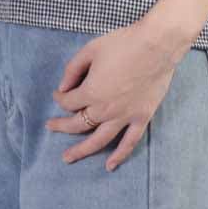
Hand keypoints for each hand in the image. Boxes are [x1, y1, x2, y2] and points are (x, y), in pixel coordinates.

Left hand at [46, 15, 194, 171]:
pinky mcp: (141, 117)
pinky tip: (109, 165)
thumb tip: (63, 87)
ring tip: (68, 158)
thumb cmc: (123, 43)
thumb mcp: (91, 50)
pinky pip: (129, 142)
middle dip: (62, 126)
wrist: (156, 45)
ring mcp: (124, 116)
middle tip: (51, 127)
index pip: (69, 102)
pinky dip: (119, 155)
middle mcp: (105, 109)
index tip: (59, 93)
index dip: (60, 97)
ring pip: (99, 140)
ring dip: (82, 150)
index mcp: (91, 91)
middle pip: (78, 124)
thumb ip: (73, 69)